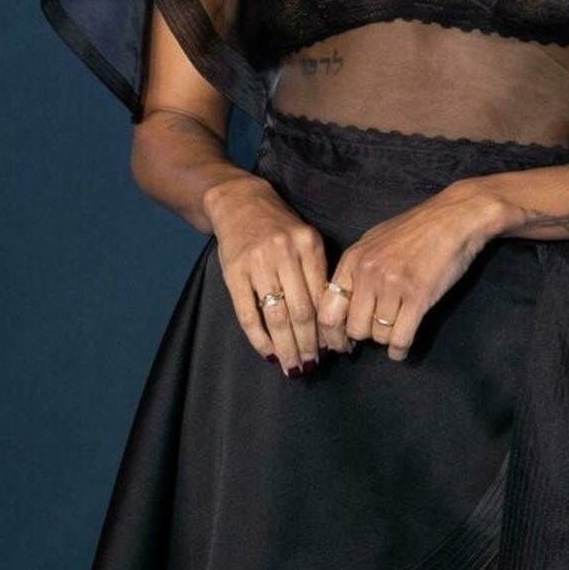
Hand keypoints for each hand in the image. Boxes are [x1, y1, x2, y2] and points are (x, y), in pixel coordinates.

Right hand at [205, 174, 337, 375]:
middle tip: (312, 365)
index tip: (335, 350)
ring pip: (276, 317)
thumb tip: (330, 323)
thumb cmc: (279, 227)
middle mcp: (285, 253)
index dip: (329, 328)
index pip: (323, 296)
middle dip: (309, 344)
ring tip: (293, 366)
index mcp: (309, 245)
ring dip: (286, 347)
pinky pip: (248, 314)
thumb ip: (317, 274)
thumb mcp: (305, 240)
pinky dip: (259, 338)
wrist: (240, 202)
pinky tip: (268, 352)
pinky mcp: (234, 273)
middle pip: (302, 311)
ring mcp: (257, 263)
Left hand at [316, 183, 497, 361]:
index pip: (328, 311)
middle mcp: (368, 274)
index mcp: (352, 260)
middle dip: (365, 336)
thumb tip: (343, 306)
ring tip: (397, 327)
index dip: (332, 335)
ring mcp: (392, 286)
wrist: (453, 218)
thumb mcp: (374, 242)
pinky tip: (402, 348)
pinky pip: (400, 339)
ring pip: (380, 336)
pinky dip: (400, 350)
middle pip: (354, 329)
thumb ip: (356, 271)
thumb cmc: (416, 229)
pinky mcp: (418, 297)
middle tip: (376, 332)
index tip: (342, 344)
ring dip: (388, 338)